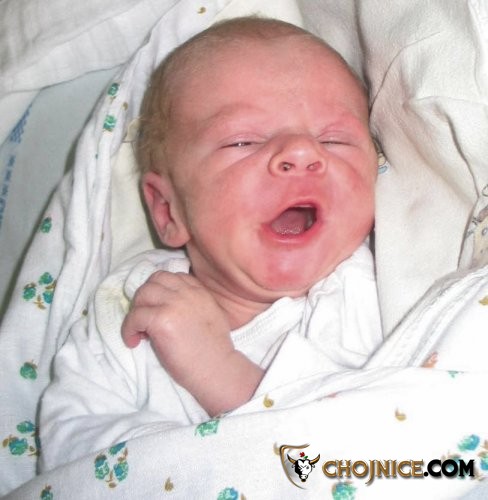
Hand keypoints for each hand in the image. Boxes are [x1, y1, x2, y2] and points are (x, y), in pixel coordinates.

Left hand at [121, 271, 262, 414]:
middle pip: (154, 281)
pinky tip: (134, 341)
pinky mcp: (162, 320)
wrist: (217, 369)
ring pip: (142, 294)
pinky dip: (129, 329)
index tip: (157, 308)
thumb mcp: (211, 315)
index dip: (160, 291)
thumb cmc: (214, 350)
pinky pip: (135, 316)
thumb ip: (194, 304)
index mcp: (200, 292)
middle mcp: (187, 293)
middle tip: (145, 319)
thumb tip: (170, 305)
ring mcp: (174, 304)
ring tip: (139, 330)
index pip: (172, 277)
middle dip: (145, 298)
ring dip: (136, 311)